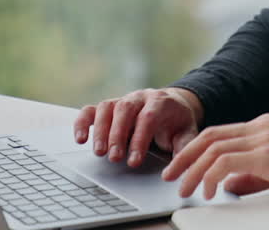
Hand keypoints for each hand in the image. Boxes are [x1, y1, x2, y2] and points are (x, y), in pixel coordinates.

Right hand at [72, 87, 203, 167]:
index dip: (140, 139)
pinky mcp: (109, 107)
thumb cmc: (178, 122)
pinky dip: (83, 122)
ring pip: (107, 107)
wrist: (173, 104)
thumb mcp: (188, 133)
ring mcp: (123, 100)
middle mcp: (140, 97)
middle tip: (114, 158)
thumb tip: (174, 171)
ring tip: (99, 153)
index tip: (134, 161)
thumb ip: (184, 148)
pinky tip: (80, 139)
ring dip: (100, 130)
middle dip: (118, 135)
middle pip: (125, 110)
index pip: (148, 117)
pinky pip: (92, 110)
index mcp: (161, 102)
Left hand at [160, 113, 268, 199]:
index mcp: (265, 127)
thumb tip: (229, 185)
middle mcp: (262, 127)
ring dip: (193, 169)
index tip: (180, 166)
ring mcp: (266, 138)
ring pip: (214, 148)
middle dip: (184, 157)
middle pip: (210, 136)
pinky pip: (229, 162)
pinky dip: (212, 176)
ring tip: (183, 189)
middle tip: (170, 176)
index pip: (219, 133)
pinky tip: (208, 191)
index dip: (195, 149)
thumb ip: (256, 174)